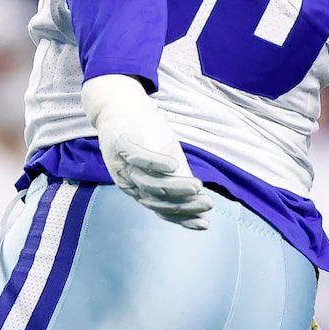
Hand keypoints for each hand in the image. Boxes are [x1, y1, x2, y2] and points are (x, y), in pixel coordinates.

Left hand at [81, 75, 209, 228]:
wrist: (121, 106)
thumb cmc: (147, 136)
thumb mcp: (169, 162)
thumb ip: (181, 183)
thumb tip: (204, 210)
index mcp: (141, 189)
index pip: (162, 210)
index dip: (183, 218)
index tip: (206, 223)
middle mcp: (130, 181)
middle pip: (156, 200)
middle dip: (183, 205)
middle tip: (208, 202)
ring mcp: (123, 163)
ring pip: (147, 183)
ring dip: (174, 187)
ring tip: (197, 186)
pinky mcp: (120, 143)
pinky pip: (135, 157)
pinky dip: (153, 163)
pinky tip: (172, 165)